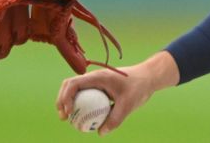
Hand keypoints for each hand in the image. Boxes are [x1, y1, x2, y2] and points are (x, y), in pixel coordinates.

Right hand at [56, 51, 179, 135]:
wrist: (148, 77)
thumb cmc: (139, 88)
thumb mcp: (128, 105)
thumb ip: (115, 119)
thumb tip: (100, 132)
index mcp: (98, 77)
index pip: (74, 83)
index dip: (66, 97)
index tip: (68, 113)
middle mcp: (94, 77)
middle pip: (69, 84)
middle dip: (62, 100)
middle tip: (63, 118)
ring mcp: (95, 81)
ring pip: (75, 88)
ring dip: (67, 101)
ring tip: (67, 118)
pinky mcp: (99, 86)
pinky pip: (84, 94)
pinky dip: (78, 103)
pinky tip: (81, 118)